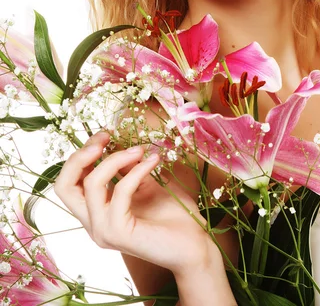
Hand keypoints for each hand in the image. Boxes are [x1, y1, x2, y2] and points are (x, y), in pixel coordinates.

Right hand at [54, 131, 215, 274]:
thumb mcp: (146, 182)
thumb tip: (116, 143)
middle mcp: (93, 223)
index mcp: (96, 212)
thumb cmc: (174, 215)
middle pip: (63, 186)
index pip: (69, 181)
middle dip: (81, 154)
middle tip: (105, 137)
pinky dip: (136, 171)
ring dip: (115, 158)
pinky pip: (120, 191)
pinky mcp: (118, 233)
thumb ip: (127, 168)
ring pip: (91, 184)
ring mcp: (103, 230)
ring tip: (139, 150)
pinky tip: (153, 161)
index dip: (81, 154)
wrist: (195, 245)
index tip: (104, 135)